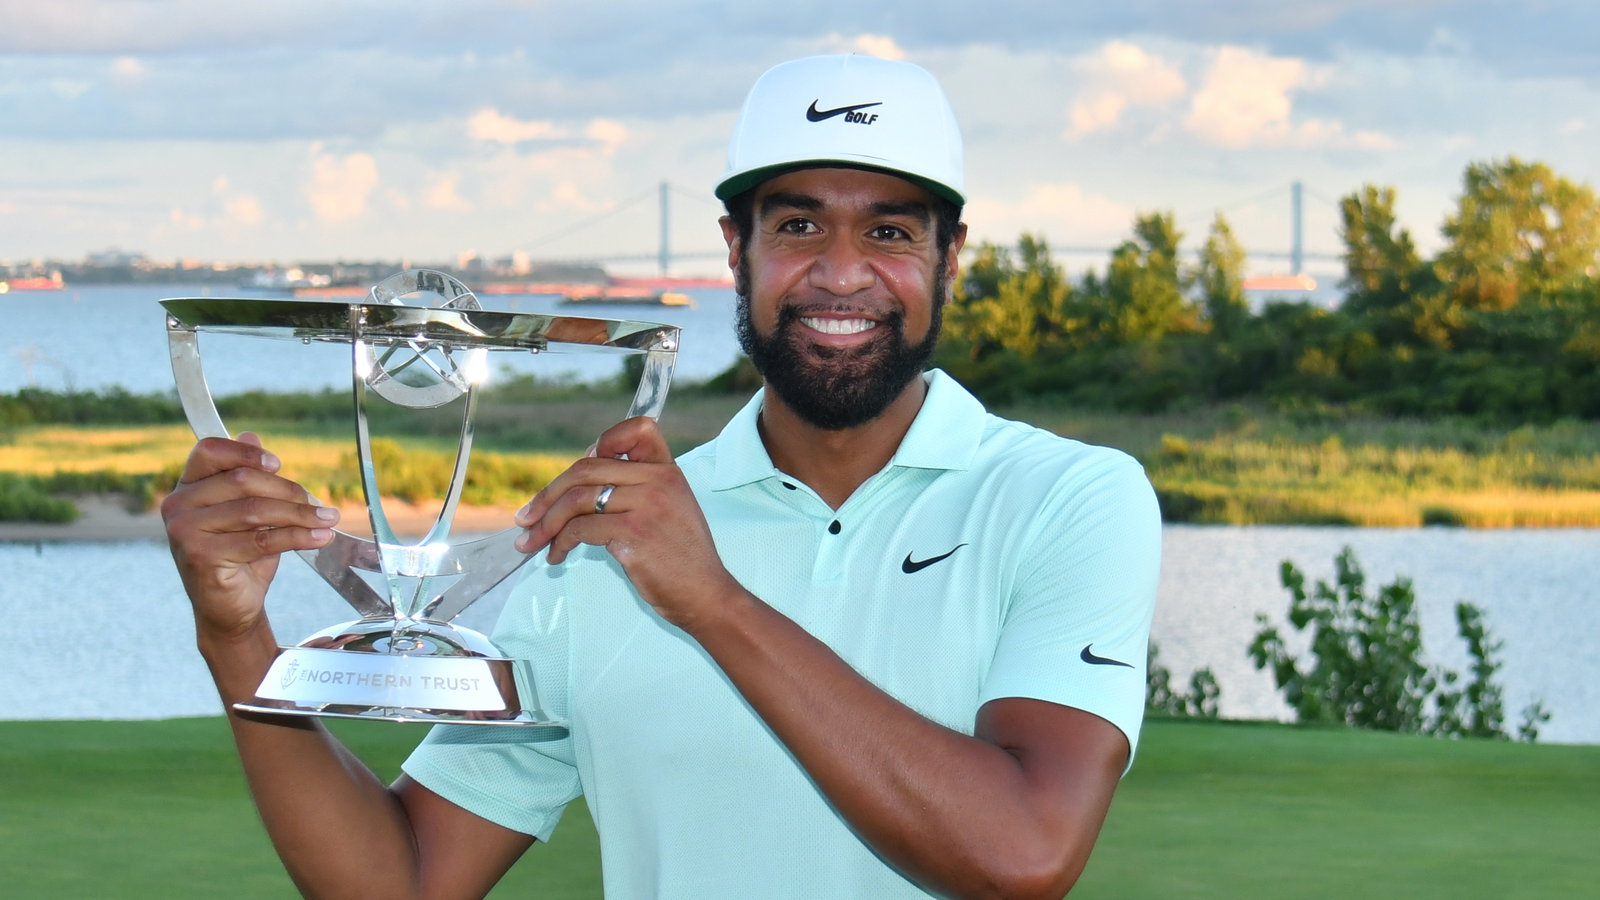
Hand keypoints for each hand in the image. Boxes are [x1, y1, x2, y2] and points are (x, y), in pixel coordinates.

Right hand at [162, 432, 339, 641]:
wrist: (229, 607)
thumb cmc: (240, 555)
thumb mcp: (246, 512)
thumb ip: (246, 477)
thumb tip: (250, 433)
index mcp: (186, 487)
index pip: (209, 451)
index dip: (246, 453)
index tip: (278, 464)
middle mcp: (177, 505)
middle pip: (243, 481)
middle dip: (289, 492)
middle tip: (320, 506)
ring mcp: (185, 531)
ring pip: (256, 511)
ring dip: (300, 515)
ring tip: (328, 520)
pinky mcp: (201, 556)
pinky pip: (260, 540)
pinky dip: (298, 536)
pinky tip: (320, 537)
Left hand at [513, 417, 743, 630]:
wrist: (707, 596)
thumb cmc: (683, 560)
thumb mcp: (672, 510)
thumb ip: (639, 489)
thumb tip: (583, 481)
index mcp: (668, 471)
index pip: (637, 429)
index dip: (602, 443)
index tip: (579, 473)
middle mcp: (659, 481)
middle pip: (588, 468)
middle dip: (548, 494)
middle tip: (527, 516)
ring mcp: (647, 505)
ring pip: (577, 499)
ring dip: (546, 522)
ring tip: (532, 542)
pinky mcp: (634, 533)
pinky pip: (580, 528)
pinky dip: (559, 542)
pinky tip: (556, 556)